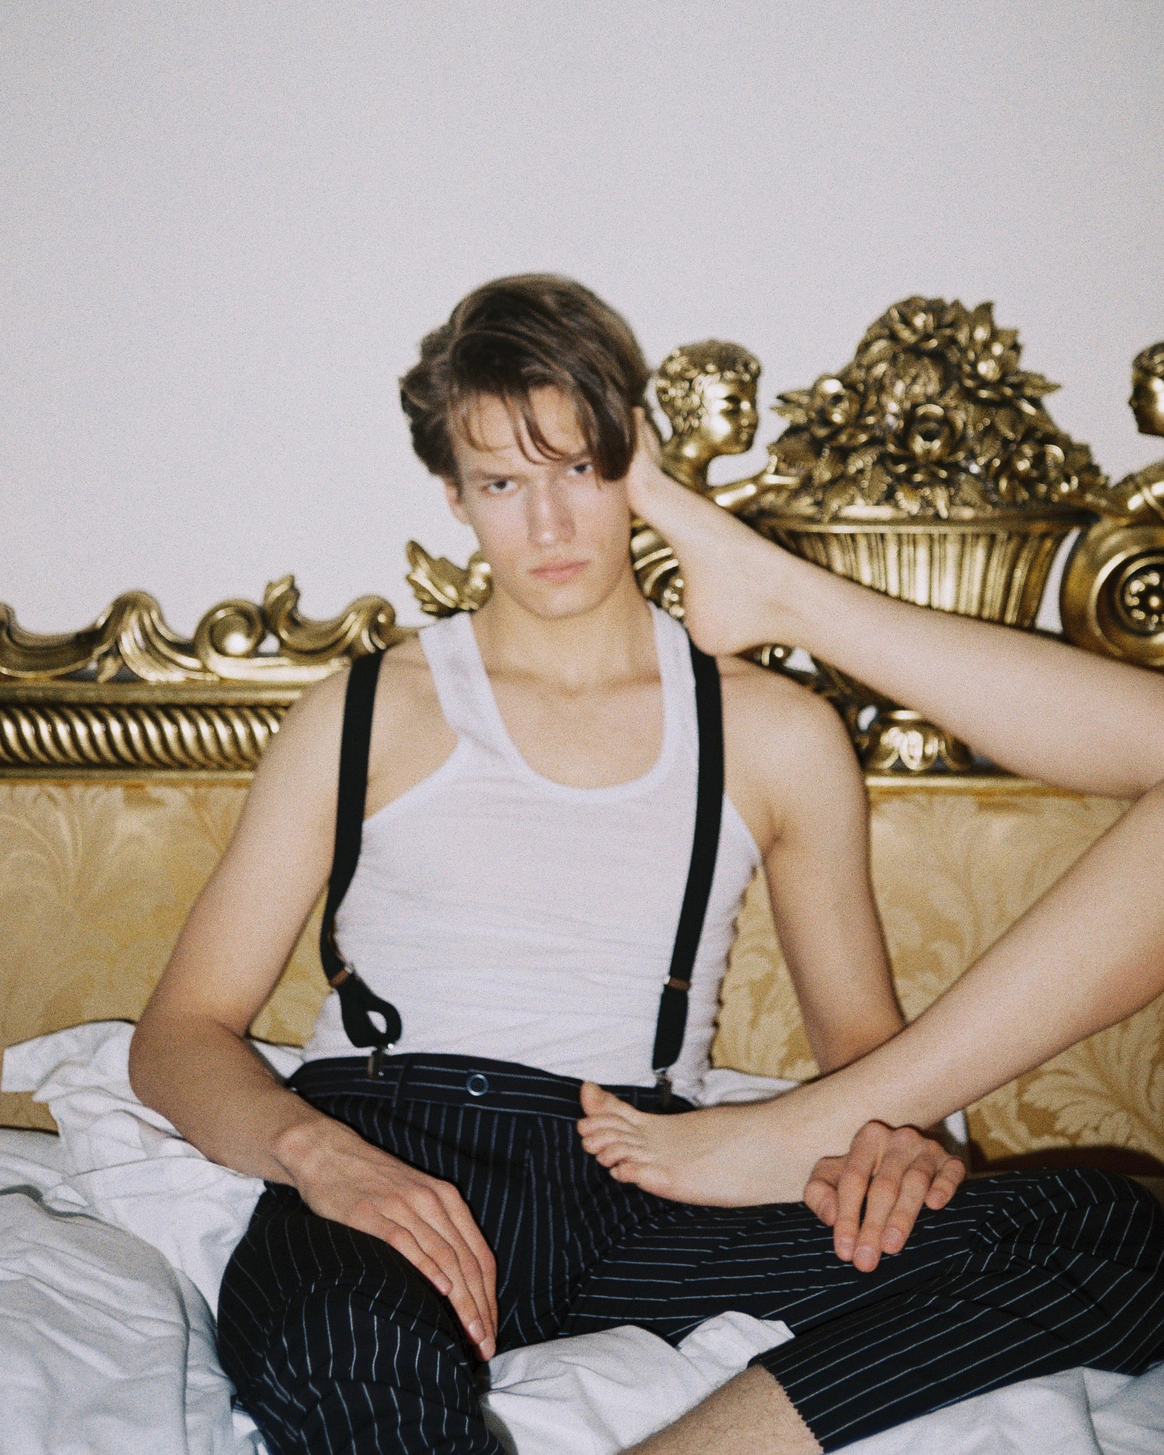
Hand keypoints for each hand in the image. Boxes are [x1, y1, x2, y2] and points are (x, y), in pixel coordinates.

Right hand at [276, 1115, 497, 1357]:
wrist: (329, 1153)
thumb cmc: (373, 1183)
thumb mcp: (416, 1198)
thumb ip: (437, 1232)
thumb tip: (457, 1286)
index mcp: (447, 1199)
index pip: (480, 1256)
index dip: (489, 1297)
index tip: (490, 1332)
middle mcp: (431, 1201)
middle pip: (466, 1262)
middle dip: (479, 1308)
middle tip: (484, 1346)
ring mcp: (402, 1206)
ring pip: (444, 1257)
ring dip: (461, 1301)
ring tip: (468, 1335)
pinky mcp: (371, 1213)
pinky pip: (405, 1242)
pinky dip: (426, 1267)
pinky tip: (438, 1291)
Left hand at [804, 1120, 965, 1272]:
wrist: (904, 1160)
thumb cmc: (862, 1174)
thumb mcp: (831, 1177)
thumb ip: (819, 1193)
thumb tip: (830, 1217)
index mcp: (867, 1139)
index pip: (853, 1179)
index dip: (847, 1216)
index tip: (844, 1251)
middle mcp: (898, 1139)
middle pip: (884, 1185)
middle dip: (873, 1226)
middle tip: (866, 1261)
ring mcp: (927, 1148)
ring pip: (915, 1182)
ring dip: (902, 1216)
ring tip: (891, 1247)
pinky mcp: (951, 1161)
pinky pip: (951, 1171)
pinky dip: (944, 1186)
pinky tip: (935, 1205)